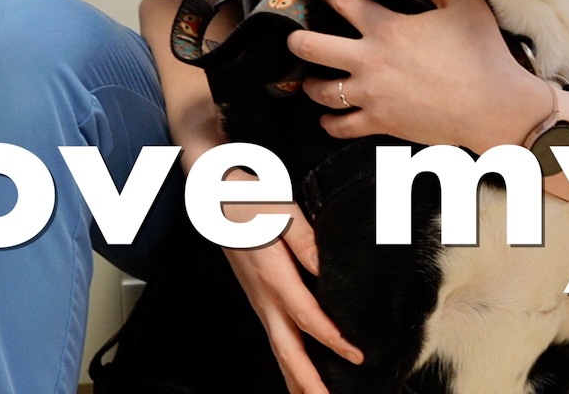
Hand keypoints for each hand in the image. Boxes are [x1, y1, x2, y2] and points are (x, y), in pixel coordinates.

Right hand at [219, 172, 362, 393]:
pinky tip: (297, 368)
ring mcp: (257, 299)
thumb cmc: (246, 198)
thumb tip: (326, 270)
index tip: (356, 355)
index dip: (332, 340)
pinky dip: (287, 360)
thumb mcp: (282, 212)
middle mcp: (263, 295)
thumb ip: (307, 243)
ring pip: (278, 349)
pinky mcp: (257, 296)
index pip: (306, 317)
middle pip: (286, 350)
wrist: (212, 193)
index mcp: (272, 275)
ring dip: (295, 378)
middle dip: (307, 382)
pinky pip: (273, 337)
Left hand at [289, 0, 553, 150]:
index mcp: (386, 27)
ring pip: (320, 90)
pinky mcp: (379, 123)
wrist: (494, 105)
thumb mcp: (464, 2)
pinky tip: (328, 117)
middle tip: (295, 38)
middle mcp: (369, 60)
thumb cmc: (483, 52)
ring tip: (310, 80)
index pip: (341, 1)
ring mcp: (371, 94)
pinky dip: (330, 122)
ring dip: (310, 84)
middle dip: (297, 39)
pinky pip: (340, 126)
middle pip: (311, 47)